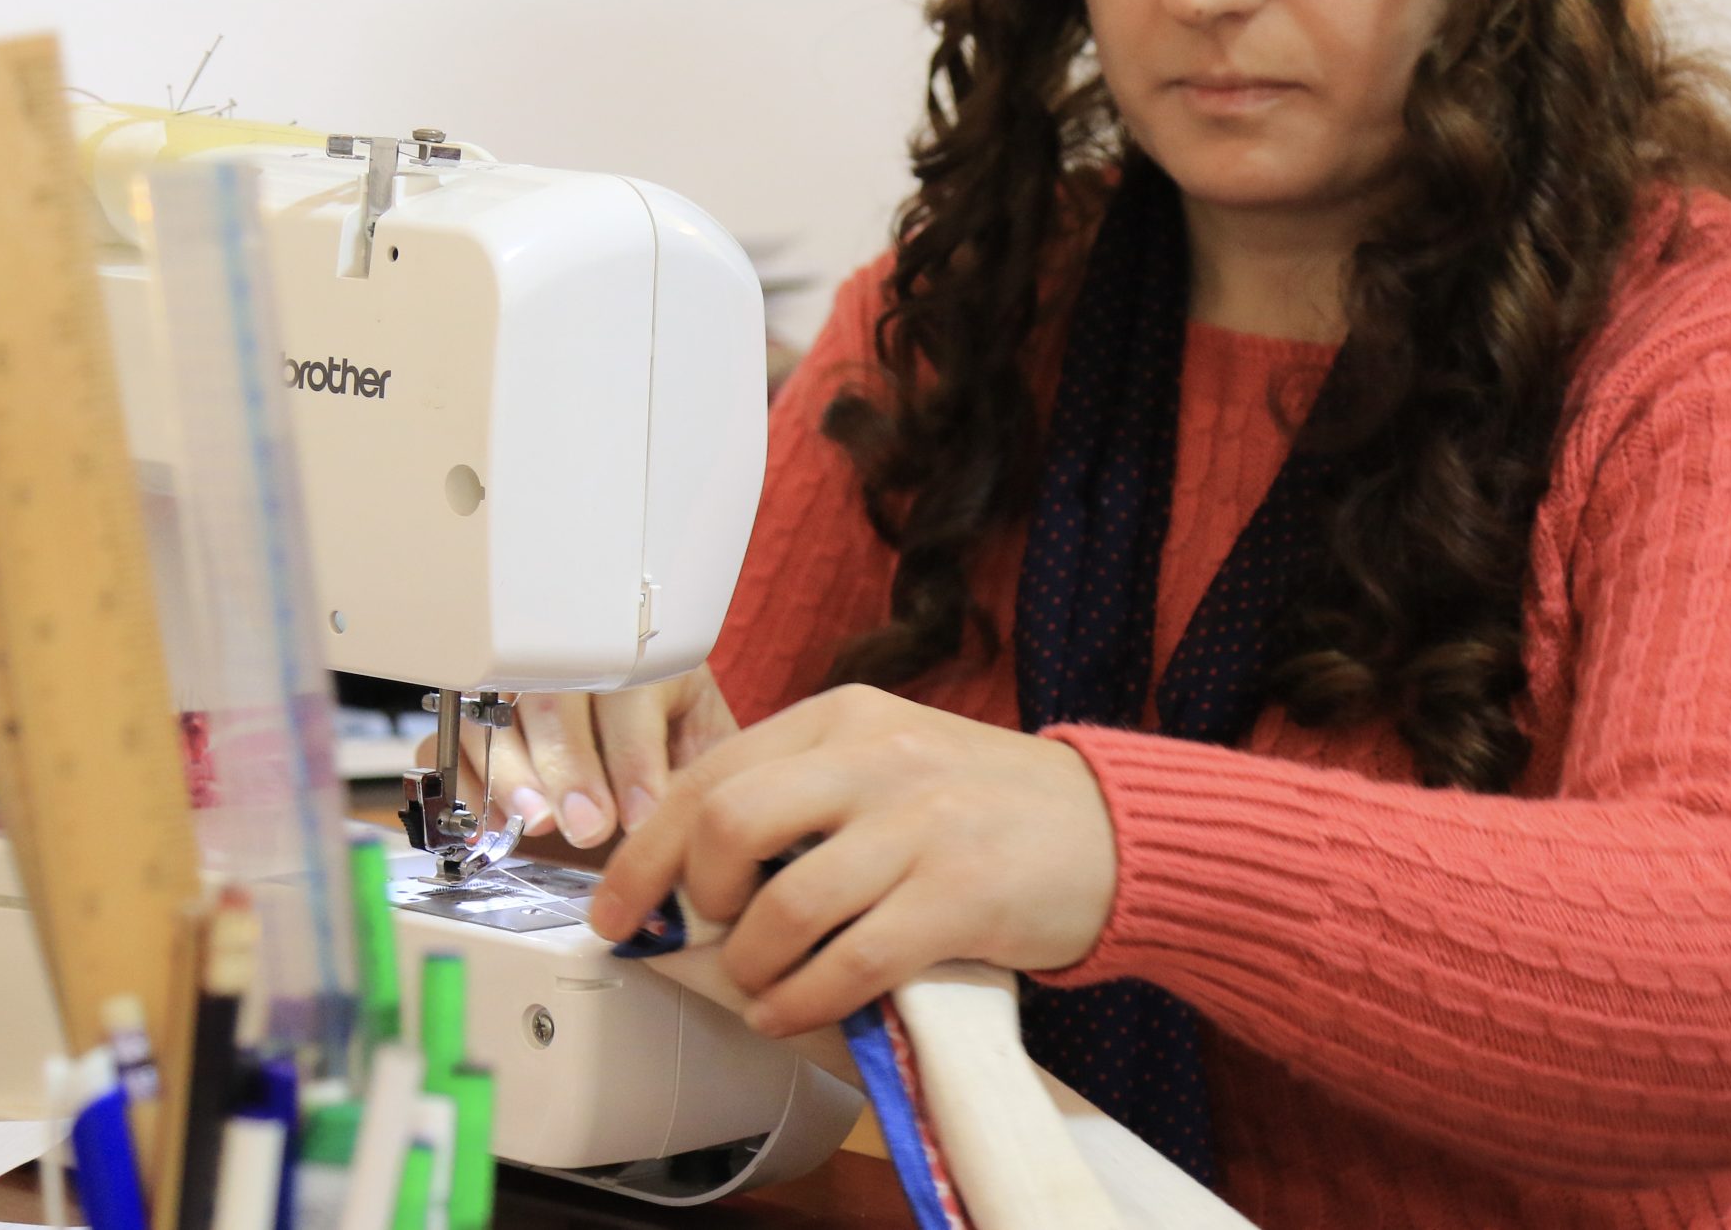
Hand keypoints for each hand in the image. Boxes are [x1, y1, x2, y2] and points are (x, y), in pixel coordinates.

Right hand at [417, 668, 739, 848]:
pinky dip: (463, 786)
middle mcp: (566, 662)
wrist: (645, 737)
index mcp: (637, 659)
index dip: (632, 760)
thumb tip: (668, 826)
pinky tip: (489, 825)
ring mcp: (510, 687)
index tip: (639, 817)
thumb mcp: (700, 751)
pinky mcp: (470, 721)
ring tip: (535, 821)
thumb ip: (689, 781)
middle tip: (588, 827)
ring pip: (493, 714)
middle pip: (553, 697)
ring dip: (511, 772)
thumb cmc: (672, 742)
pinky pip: (444, 744)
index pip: (628, 696)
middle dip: (570, 767)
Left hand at [584, 683, 1118, 1035]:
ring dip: (750, 966)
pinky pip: (848, 962)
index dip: (645, 851)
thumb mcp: (887, 764)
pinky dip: (802, 1003)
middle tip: (705, 936)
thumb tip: (691, 864)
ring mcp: (919, 826)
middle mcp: (874, 759)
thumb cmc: (985, 807)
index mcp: (844, 717)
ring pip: (783, 905)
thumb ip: (801, 794)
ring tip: (760, 987)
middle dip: (693, 899)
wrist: (1115, 831)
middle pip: (728, 824)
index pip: (710, 774)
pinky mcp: (958, 898)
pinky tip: (794, 1013)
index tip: (616, 908)